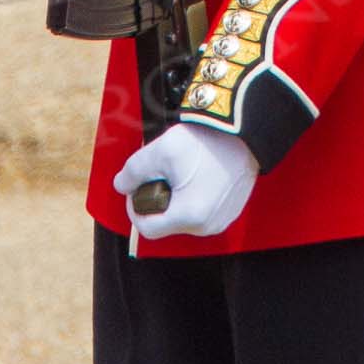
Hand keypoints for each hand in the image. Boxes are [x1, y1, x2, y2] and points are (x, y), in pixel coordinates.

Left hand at [114, 125, 257, 240]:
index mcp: (189, 216)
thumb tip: (121, 185)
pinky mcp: (230, 213)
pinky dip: (191, 197)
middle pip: (165, 222)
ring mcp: (221, 221)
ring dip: (173, 198)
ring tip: (177, 171)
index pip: (146, 228)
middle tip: (159, 173)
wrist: (242, 135)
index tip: (136, 187)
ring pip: (182, 217)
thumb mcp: (160, 150)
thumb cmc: (205, 142)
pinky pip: (201, 212)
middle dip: (156, 199)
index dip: (134, 207)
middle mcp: (207, 226)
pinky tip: (193, 174)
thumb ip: (134, 170)